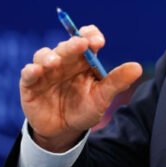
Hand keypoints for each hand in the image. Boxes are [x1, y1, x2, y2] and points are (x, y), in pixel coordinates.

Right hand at [19, 25, 142, 152]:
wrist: (64, 131)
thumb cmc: (85, 109)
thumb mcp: (102, 97)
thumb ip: (117, 82)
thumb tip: (137, 67)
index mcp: (83, 60)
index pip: (87, 38)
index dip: (91, 35)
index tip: (98, 41)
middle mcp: (65, 61)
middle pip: (67, 46)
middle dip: (73, 44)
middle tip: (81, 44)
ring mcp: (46, 71)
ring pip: (44, 55)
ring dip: (49, 56)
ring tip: (55, 62)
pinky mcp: (30, 84)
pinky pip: (28, 73)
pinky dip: (31, 70)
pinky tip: (37, 71)